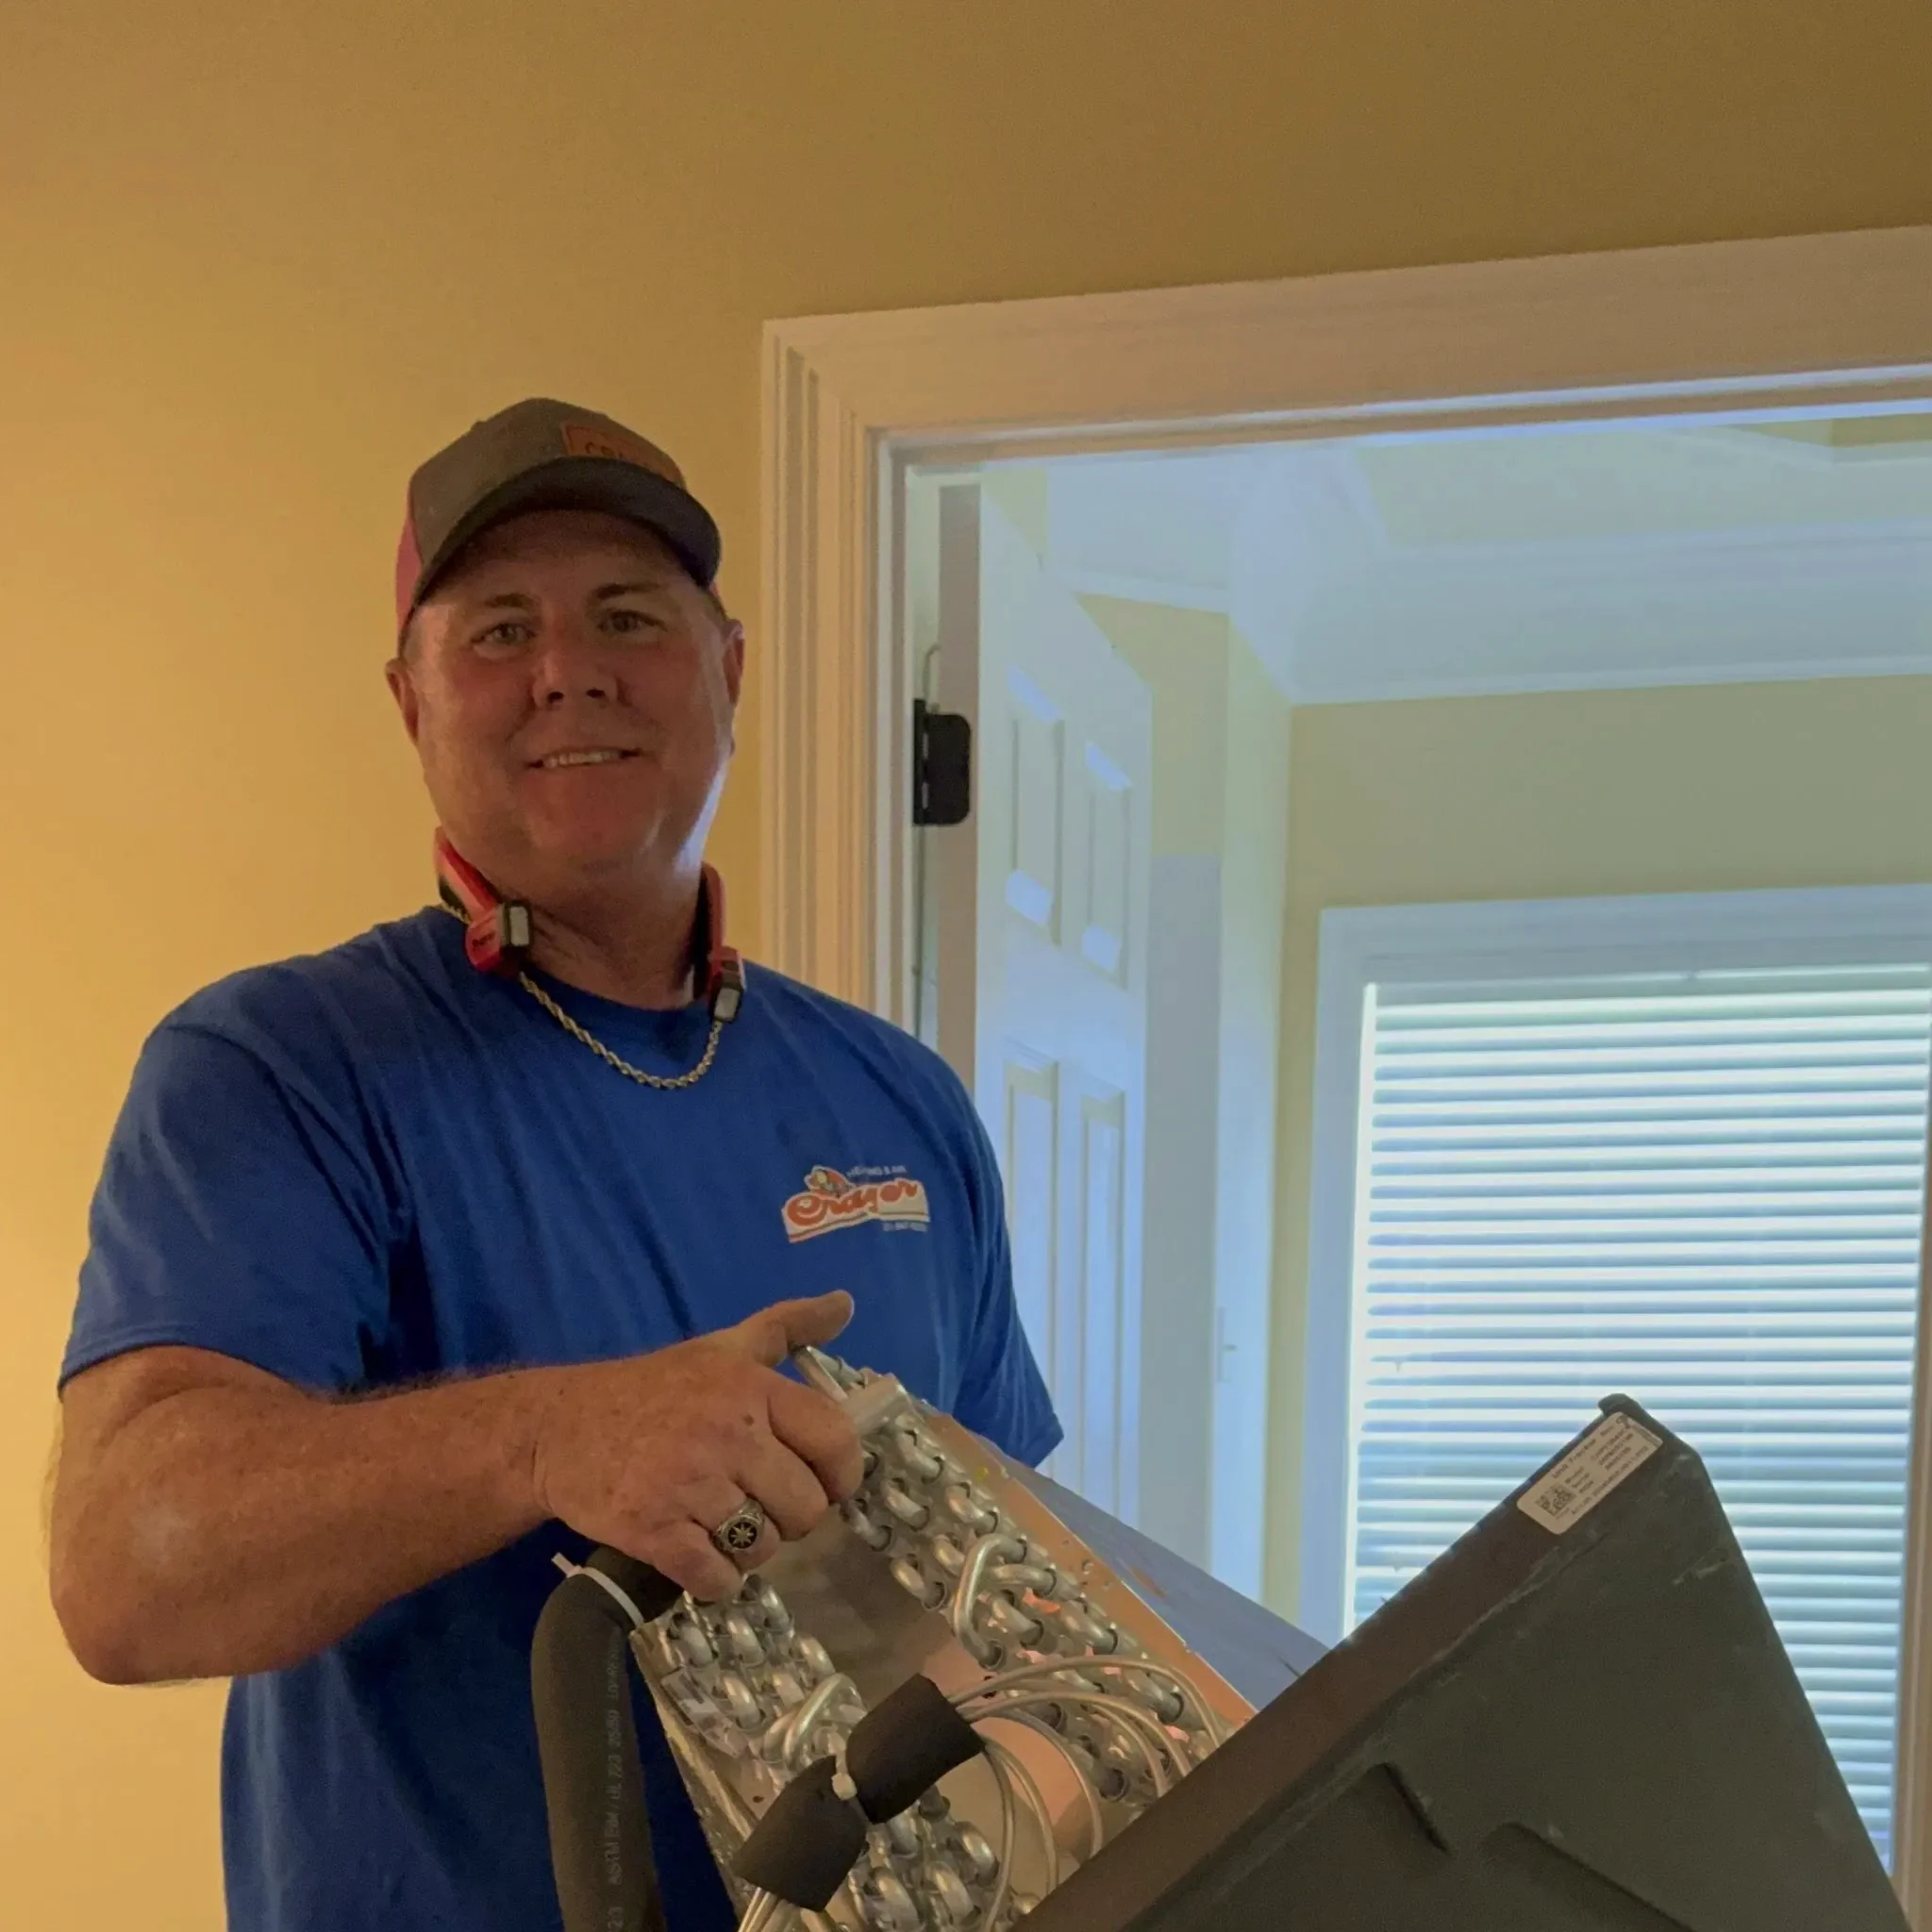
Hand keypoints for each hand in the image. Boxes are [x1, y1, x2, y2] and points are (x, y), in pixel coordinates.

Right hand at [527, 1291, 863, 1599]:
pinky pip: (716, 1577)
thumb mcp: (722, 1347)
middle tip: (760, 1506)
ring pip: (764, 1547)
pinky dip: (714, 1579)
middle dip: (791, 1518)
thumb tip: (846, 1303)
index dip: (842, 1474)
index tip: (826, 1485)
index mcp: (752, 1388)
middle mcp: (729, 1433)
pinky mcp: (654, 1531)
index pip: (834, 1440)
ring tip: (723, 1527)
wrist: (558, 1430)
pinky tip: (697, 1555)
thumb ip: (787, 1326)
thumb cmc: (652, 1389)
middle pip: (805, 1507)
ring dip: (750, 1550)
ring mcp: (690, 1484)